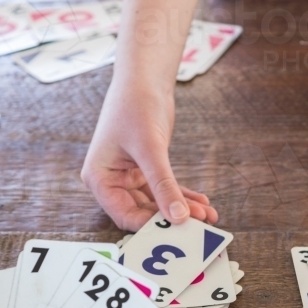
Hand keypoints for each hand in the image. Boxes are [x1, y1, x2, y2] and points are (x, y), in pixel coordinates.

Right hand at [81, 82, 217, 230]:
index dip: (149, 225)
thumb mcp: (150, 148)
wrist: (144, 79)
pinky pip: (164, 190)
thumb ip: (163, 184)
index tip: (176, 228)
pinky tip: (202, 203)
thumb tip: (179, 216)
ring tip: (208, 215)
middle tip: (200, 225)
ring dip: (182, 209)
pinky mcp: (146, 169)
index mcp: (99, 178)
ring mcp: (129, 176)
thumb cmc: (135, 106)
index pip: (123, 214)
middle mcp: (112, 181)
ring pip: (157, 203)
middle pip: (142, 212)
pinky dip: (182, 196)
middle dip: (171, 218)